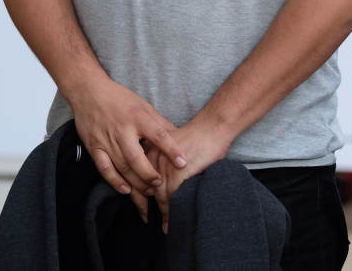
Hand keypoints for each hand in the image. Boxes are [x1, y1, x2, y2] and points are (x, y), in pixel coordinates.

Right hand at [67, 77, 186, 200]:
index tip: (183, 163)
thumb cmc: (119, 98)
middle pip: (137, 158)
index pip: (158, 135)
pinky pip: (104, 168)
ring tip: (149, 191)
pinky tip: (126, 189)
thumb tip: (178, 136)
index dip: (171, 150)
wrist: (89, 91)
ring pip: (122, 166)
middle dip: (150, 175)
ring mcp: (106, 140)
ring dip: (137, 182)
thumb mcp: (143, 105)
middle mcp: (122, 129)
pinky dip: (115, 181)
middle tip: (161, 184)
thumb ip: (159, 122)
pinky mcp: (93, 147)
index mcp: (137, 117)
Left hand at [150, 114, 232, 233]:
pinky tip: (171, 221)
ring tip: (163, 225)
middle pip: (144, 188)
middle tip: (147, 219)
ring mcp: (165, 166)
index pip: (138, 176)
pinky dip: (170, 212)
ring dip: (160, 213)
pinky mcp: (178, 174)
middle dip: (145, 206)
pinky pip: (170, 198)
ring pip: (158, 196)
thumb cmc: (198, 136)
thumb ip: (164, 160)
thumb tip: (162, 179)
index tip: (142, 206)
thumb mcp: (173, 146)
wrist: (213, 127)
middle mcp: (153, 158)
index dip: (139, 194)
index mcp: (151, 150)